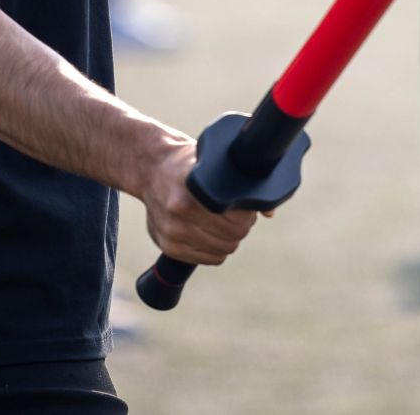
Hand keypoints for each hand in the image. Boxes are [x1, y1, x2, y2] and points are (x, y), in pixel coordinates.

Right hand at [140, 138, 258, 265]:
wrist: (151, 169)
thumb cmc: (190, 163)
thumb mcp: (214, 161)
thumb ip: (241, 183)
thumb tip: (269, 211)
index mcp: (194, 189)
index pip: (237, 216)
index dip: (247, 212)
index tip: (244, 204)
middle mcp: (180, 212)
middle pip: (233, 235)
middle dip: (242, 225)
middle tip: (236, 213)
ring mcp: (172, 232)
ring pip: (224, 250)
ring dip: (230, 238)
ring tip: (222, 221)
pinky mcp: (169, 247)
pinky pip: (211, 259)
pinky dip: (216, 249)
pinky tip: (209, 231)